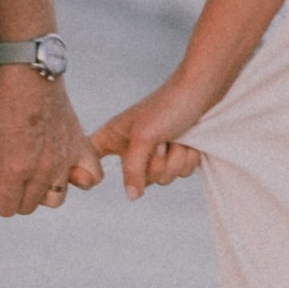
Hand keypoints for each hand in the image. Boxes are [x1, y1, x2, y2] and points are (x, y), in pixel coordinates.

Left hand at [0, 64, 102, 216]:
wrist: (30, 72)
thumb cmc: (3, 100)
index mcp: (16, 168)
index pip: (7, 209)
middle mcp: (43, 170)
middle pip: (29, 206)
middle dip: (16, 196)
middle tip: (11, 177)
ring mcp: (64, 160)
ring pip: (56, 198)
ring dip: (43, 191)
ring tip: (35, 173)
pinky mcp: (80, 147)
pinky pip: (91, 178)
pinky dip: (81, 179)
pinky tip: (67, 171)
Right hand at [87, 79, 206, 198]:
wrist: (202, 91)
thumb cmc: (168, 106)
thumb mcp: (144, 137)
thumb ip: (133, 169)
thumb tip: (132, 196)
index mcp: (114, 137)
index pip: (90, 159)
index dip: (86, 171)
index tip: (90, 179)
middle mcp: (132, 148)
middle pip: (138, 181)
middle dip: (156, 163)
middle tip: (161, 140)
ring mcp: (156, 154)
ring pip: (164, 179)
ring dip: (176, 158)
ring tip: (177, 137)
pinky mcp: (177, 155)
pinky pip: (182, 173)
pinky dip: (189, 157)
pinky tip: (190, 141)